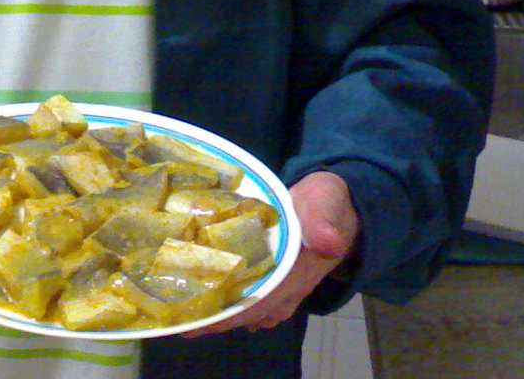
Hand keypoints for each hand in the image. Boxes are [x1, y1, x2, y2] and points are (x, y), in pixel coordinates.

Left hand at [185, 170, 358, 334]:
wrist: (340, 203)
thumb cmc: (326, 201)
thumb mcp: (325, 203)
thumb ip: (323, 222)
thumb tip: (328, 243)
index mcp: (297, 272)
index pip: (262, 300)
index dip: (231, 313)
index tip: (200, 321)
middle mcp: (290, 286)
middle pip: (251, 310)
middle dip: (219, 318)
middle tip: (183, 323)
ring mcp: (286, 285)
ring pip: (253, 308)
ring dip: (226, 313)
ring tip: (193, 316)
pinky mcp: (280, 276)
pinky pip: (257, 298)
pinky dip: (236, 303)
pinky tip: (218, 303)